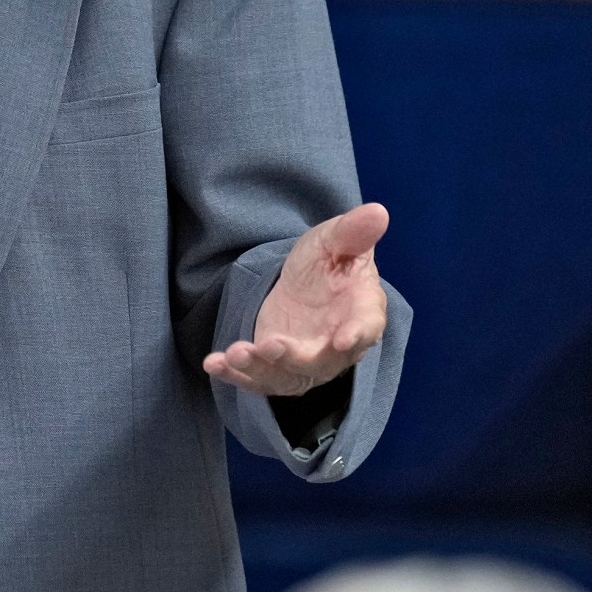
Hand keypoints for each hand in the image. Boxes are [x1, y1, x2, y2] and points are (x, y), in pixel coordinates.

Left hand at [204, 203, 388, 397]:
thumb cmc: (329, 262)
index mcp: (362, 311)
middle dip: (294, 357)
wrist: (305, 282)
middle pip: (321, 362)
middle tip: (269, 345)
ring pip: (287, 377)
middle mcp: (338, 347)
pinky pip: (258, 380)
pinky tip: (214, 364)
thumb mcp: (334, 240)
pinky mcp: (277, 369)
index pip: (366, 326)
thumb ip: (352, 232)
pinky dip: (236, 376)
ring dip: (260, 369)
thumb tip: (377, 211)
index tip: (343, 340)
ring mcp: (307, 363)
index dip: (357, 334)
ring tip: (234, 354)